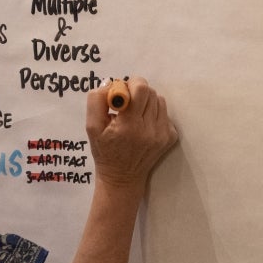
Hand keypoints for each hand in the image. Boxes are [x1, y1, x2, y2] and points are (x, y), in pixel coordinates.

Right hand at [85, 76, 177, 191]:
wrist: (122, 179)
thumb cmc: (105, 152)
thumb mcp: (91, 127)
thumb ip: (96, 101)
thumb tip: (111, 83)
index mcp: (128, 125)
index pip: (141, 89)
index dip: (130, 85)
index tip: (122, 94)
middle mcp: (149, 129)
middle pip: (150, 92)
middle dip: (137, 92)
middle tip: (127, 104)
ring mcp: (162, 134)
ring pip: (159, 100)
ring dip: (147, 102)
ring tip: (135, 115)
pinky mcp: (170, 137)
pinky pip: (165, 113)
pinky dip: (154, 113)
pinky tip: (143, 125)